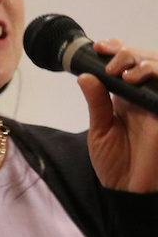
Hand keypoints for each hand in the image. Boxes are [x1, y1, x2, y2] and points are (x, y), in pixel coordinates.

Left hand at [78, 38, 157, 191]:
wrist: (128, 189)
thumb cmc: (115, 163)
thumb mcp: (100, 130)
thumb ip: (96, 103)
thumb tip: (86, 76)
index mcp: (125, 98)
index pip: (126, 65)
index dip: (118, 50)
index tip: (101, 47)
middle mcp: (144, 98)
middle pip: (147, 61)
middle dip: (129, 53)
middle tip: (111, 59)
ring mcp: (157, 105)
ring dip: (145, 63)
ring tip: (124, 72)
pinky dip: (156, 79)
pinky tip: (138, 81)